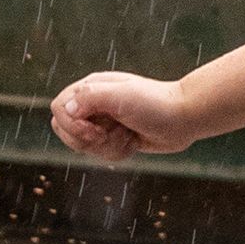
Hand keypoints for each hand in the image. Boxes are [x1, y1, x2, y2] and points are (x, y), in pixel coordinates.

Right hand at [49, 71, 196, 162]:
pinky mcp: (116, 138)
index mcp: (90, 89)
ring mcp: (105, 122)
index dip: (72, 125)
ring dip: (107, 147)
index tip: (94, 129)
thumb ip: (89, 98)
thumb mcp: (120, 95)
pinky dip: (118, 152)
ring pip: (85, 146)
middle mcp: (94, 105)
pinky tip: (134, 142)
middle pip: (66, 131)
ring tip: (127, 135)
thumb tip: (65, 110)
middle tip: (108, 135)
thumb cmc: (154, 104)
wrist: (185, 118)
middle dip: (87, 140)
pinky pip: (102, 154)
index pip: (59, 109)